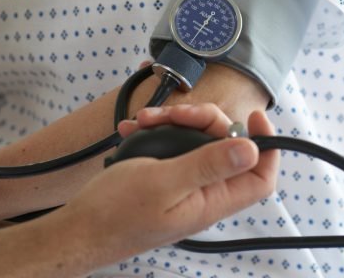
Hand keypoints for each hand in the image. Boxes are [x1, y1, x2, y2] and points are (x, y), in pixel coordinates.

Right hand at [66, 103, 278, 260]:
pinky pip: (171, 146)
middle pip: (225, 146)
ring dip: (173, 122)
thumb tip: (251, 149)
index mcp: (212, 200)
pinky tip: (134, 129)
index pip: (260, 177)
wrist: (77, 229)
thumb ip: (208, 165)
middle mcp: (202, 193)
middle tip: (175, 114)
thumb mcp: (164, 183)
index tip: (253, 117)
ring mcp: (183, 184)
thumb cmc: (115, 213)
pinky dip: (154, 132)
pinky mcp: (163, 177)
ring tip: (145, 121)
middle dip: (202, 120)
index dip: (266, 146)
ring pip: (196, 141)